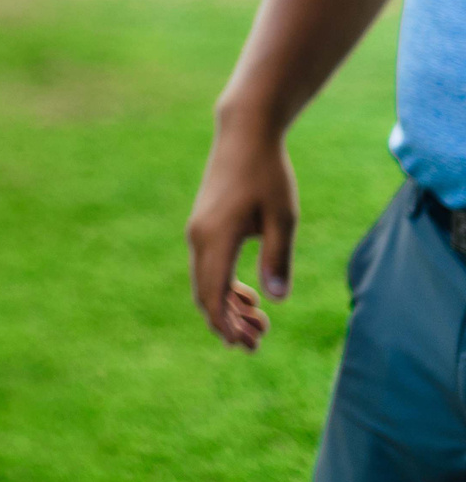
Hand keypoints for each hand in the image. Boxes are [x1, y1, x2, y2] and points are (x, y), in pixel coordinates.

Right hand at [186, 115, 297, 350]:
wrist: (244, 135)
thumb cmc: (268, 174)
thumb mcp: (283, 217)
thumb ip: (278, 258)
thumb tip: (275, 300)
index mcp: (215, 238)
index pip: (212, 294)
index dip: (225, 324)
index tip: (246, 346)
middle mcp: (198, 238)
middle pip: (204, 294)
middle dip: (227, 323)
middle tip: (257, 345)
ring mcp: (198, 231)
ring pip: (204, 282)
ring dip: (227, 307)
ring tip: (259, 322)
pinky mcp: (203, 226)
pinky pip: (206, 267)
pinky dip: (224, 287)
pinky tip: (249, 295)